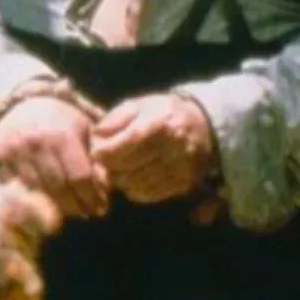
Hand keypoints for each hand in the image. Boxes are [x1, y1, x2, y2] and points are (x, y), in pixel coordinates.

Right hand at [0, 93, 107, 219]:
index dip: (92, 196)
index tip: (101, 208)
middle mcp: (37, 144)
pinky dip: (36, 200)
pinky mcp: (1, 160)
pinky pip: (20, 189)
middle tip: (88, 213)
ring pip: (38, 192)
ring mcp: (15, 152)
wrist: (24, 107)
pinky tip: (49, 205)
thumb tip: (105, 190)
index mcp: (62, 135)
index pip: (79, 177)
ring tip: (72, 211)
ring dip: (57, 207)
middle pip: (59, 188)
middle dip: (76, 206)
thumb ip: (97, 159)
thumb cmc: (62, 123)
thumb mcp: (85, 132)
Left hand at [90, 93, 217, 206]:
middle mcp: (174, 146)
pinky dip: (135, 190)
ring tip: (116, 171)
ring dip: (120, 180)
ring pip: (138, 182)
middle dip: (110, 167)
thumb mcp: (140, 105)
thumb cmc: (163, 113)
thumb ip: (116, 118)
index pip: (131, 140)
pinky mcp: (183, 183)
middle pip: (132, 164)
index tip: (95, 153)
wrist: (204, 126)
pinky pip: (150, 194)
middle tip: (102, 164)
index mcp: (162, 122)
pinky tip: (131, 180)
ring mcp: (181, 167)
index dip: (109, 150)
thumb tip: (97, 134)